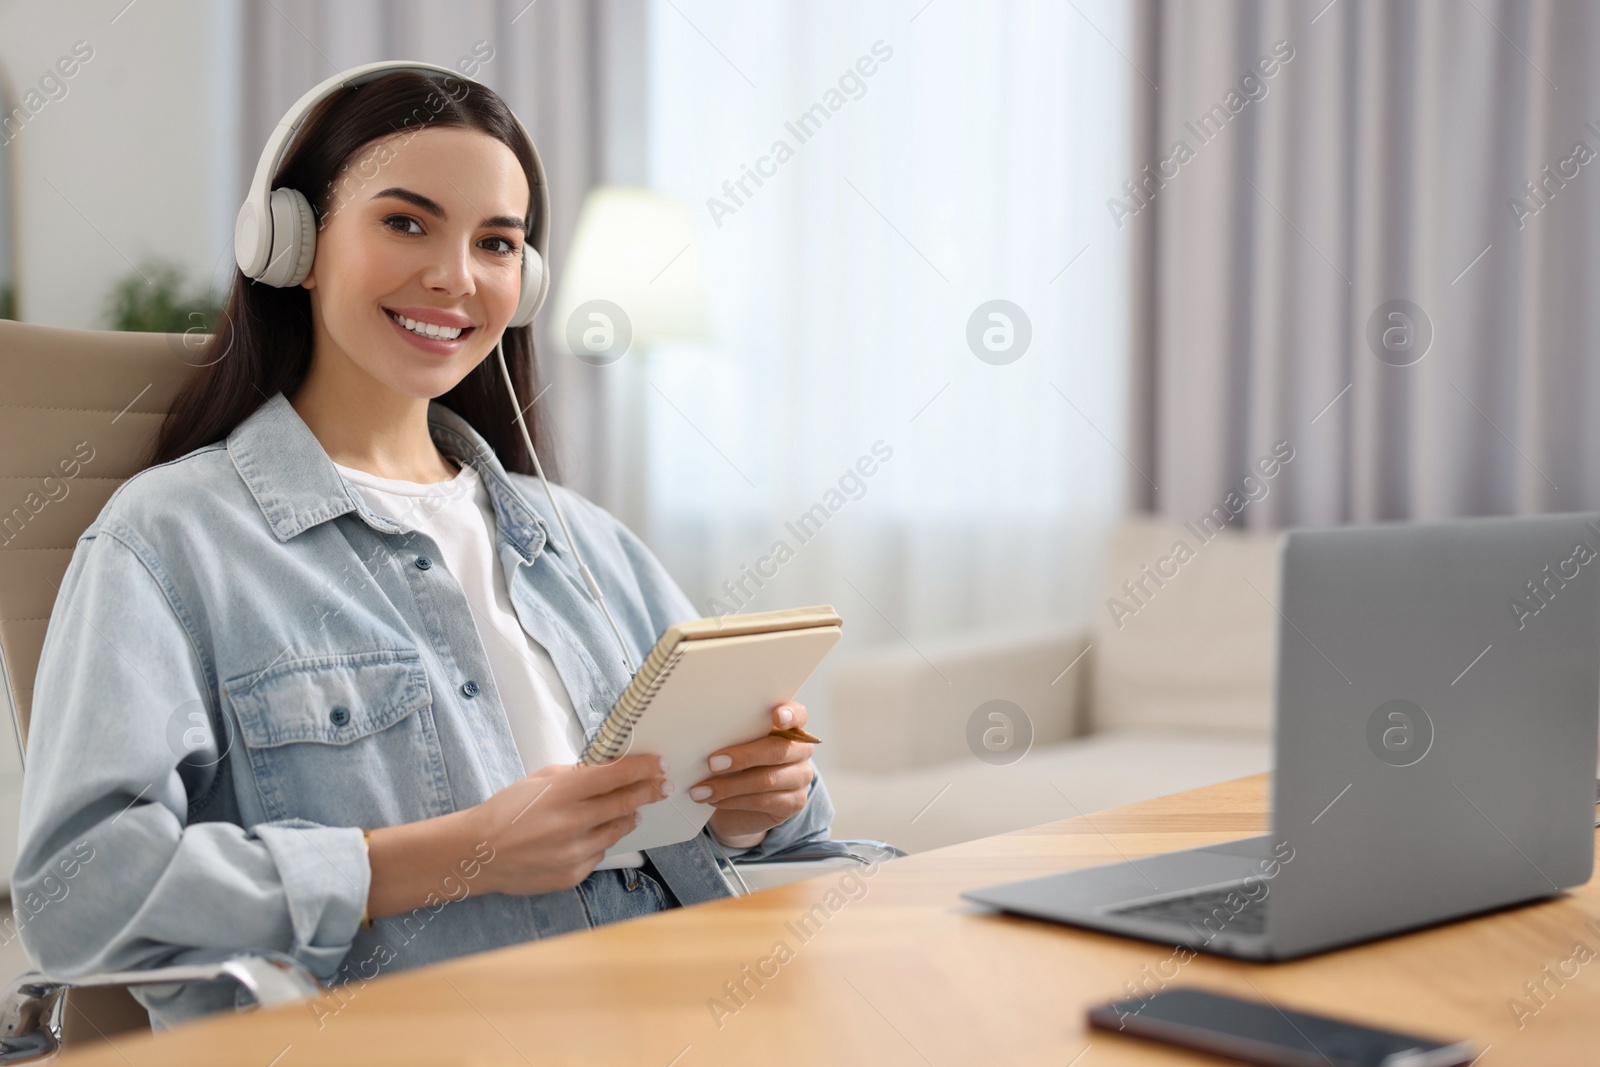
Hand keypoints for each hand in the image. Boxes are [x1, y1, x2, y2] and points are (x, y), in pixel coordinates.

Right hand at [467, 753, 669, 895]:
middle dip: (648, 792)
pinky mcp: (572, 875)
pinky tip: (592, 834)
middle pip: (625, 803)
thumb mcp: (539, 780)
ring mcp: (573, 852)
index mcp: (562, 793)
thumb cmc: (506, 812)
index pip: (616, 775)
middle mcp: (571, 823)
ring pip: (618, 831)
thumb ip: (576, 775)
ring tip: (633, 810)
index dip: (643, 768)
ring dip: (629, 818)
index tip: (658, 764)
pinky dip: (600, 842)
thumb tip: (608, 769)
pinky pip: (600, 854)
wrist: (479, 853)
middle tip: (661, 786)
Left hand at [694, 702, 814, 848]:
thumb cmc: (737, 764)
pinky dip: (733, 801)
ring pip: (766, 780)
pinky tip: (715, 800)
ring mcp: (801, 777)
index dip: (790, 714)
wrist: (741, 805)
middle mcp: (800, 750)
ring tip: (702, 790)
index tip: (776, 716)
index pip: (798, 715)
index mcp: (790, 727)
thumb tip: (707, 735)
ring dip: (729, 786)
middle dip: (743, 757)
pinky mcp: (794, 802)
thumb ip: (733, 736)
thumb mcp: (736, 745)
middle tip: (713, 763)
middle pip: (777, 750)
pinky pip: (762, 801)